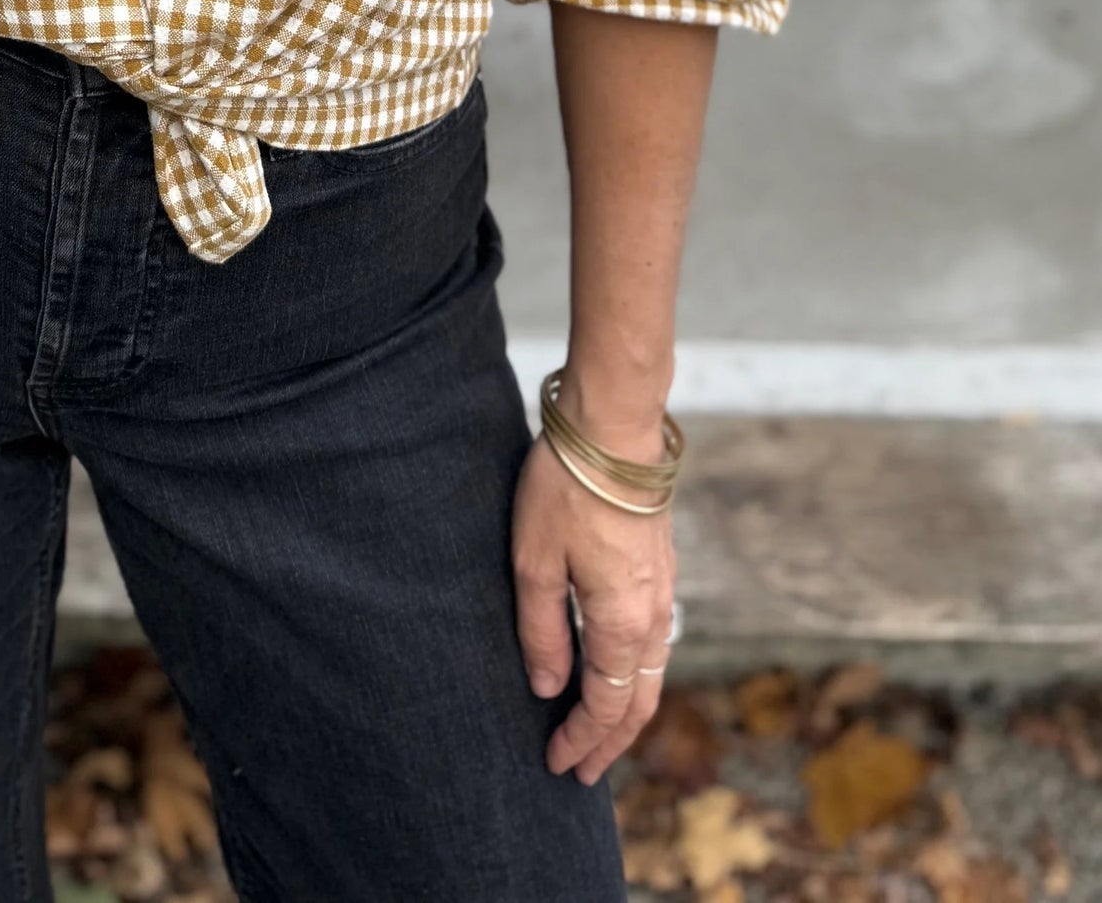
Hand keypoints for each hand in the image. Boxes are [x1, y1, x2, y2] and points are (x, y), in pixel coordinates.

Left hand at [511, 433, 675, 785]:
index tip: (556, 763)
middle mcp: (652, 616)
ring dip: (626, 711)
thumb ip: (542, 631)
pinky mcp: (660, 567)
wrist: (614, 426)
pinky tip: (615, 669)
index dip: (581, 740)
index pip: (605, 706)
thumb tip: (548, 688)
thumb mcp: (535, 561)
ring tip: (598, 731)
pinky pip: (654, 642)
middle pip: (638, 702)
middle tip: (581, 771)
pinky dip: (636, 675)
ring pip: (651, 674)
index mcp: (622, 623)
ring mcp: (662, 590)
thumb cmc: (568, 489)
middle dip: (610, 742)